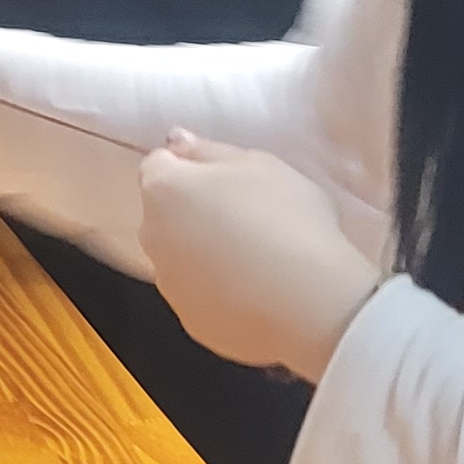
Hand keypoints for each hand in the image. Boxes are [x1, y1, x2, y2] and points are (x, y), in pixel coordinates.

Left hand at [139, 131, 383, 381]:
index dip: (190, 166)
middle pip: (165, 213)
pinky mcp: (190, 322)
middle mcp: (153, 237)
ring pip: (179, 257)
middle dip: (192, 210)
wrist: (310, 303)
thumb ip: (209, 150)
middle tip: (246, 214)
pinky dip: (218, 292)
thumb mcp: (260, 164)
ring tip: (255, 257)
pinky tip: (256, 291)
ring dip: (202, 252)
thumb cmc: (288, 219)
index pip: (158, 164)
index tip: (226, 177)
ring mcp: (168, 285)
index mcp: (164, 190)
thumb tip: (176, 140)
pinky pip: (199, 296)